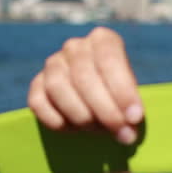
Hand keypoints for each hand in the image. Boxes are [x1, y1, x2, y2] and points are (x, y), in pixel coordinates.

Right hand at [27, 26, 143, 144]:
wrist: (99, 106)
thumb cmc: (121, 97)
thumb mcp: (133, 94)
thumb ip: (132, 105)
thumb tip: (131, 120)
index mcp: (103, 39)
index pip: (109, 59)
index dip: (122, 90)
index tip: (134, 117)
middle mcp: (75, 47)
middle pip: (83, 76)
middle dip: (105, 110)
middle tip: (121, 133)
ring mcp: (53, 64)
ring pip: (58, 87)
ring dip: (80, 115)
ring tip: (98, 130)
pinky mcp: (37, 85)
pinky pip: (38, 102)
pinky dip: (57, 121)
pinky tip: (75, 130)